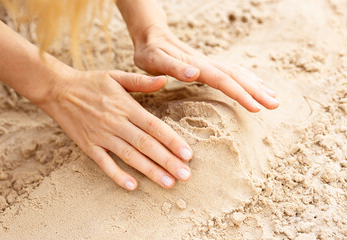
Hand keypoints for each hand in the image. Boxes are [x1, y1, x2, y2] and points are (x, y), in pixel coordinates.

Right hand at [39, 70, 192, 189]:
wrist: (58, 90)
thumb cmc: (91, 82)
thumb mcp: (116, 76)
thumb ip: (141, 81)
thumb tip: (165, 80)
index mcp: (126, 107)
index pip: (154, 126)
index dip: (172, 141)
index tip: (188, 154)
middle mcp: (116, 123)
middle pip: (146, 145)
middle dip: (167, 161)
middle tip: (185, 176)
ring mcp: (101, 136)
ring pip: (130, 157)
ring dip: (150, 171)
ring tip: (168, 183)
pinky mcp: (88, 146)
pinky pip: (104, 164)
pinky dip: (117, 175)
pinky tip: (133, 187)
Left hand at [133, 25, 278, 111]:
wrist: (151, 36)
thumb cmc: (149, 52)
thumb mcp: (154, 60)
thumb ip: (173, 67)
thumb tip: (195, 74)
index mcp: (196, 65)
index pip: (223, 80)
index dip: (240, 94)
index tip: (256, 107)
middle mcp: (206, 63)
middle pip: (237, 76)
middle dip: (257, 91)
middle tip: (275, 105)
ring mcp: (209, 63)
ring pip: (238, 73)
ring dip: (256, 85)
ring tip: (273, 96)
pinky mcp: (207, 65)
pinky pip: (232, 71)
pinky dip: (246, 78)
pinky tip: (254, 84)